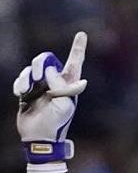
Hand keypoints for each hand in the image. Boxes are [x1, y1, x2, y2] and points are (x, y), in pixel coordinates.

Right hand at [13, 31, 86, 160]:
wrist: (40, 137)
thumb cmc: (57, 123)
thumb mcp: (64, 104)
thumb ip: (60, 84)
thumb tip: (49, 69)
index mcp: (69, 86)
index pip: (75, 64)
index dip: (78, 49)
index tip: (82, 34)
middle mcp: (56, 83)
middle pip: (46, 60)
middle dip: (40, 64)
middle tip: (38, 76)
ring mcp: (41, 86)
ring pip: (31, 68)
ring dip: (27, 77)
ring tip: (26, 91)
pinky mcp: (27, 91)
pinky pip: (21, 78)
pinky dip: (19, 84)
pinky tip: (20, 95)